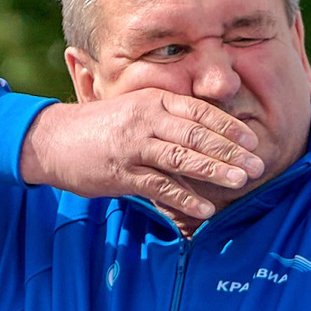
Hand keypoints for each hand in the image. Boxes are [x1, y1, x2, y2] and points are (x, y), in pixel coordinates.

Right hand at [16, 93, 264, 222]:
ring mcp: (133, 145)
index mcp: (154, 101)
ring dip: (214, 171)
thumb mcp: (137, 112)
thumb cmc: (103, 128)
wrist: (53, 140)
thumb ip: (170, 121)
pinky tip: (205, 209)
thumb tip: (208, 136)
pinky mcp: (121, 172)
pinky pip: (159, 186)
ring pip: (181, 157)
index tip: (252, 140)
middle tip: (257, 165)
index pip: (200, 112)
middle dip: (230, 150)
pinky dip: (184, 198)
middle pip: (197, 134)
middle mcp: (146, 119)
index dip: (229, 127)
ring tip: (240, 182)